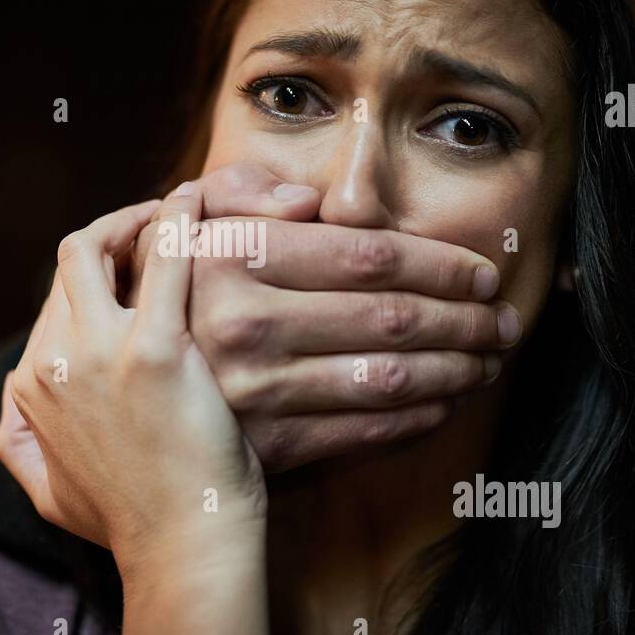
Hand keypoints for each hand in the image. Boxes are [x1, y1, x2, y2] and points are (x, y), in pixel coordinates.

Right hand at [0, 188, 265, 570]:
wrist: (182, 552)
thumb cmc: (133, 524)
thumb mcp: (49, 492)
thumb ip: (19, 446)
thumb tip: (6, 414)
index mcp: (32, 387)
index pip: (55, 301)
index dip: (96, 276)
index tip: (135, 266)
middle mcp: (53, 361)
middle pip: (67, 264)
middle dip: (108, 234)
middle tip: (154, 225)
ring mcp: (98, 353)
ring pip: (93, 248)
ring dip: (132, 217)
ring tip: (174, 209)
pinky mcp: (153, 352)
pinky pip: (162, 258)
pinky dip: (175, 218)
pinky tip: (195, 199)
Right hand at [127, 162, 520, 471]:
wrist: (129, 397)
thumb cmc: (176, 292)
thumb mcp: (191, 223)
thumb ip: (243, 190)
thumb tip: (314, 202)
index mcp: (229, 256)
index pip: (369, 254)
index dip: (442, 263)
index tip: (483, 272)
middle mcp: (239, 323)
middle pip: (393, 318)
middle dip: (468, 319)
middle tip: (505, 321)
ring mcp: (253, 391)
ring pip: (390, 378)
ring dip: (457, 369)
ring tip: (488, 360)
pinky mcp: (266, 445)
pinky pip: (365, 432)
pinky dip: (419, 418)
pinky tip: (445, 402)